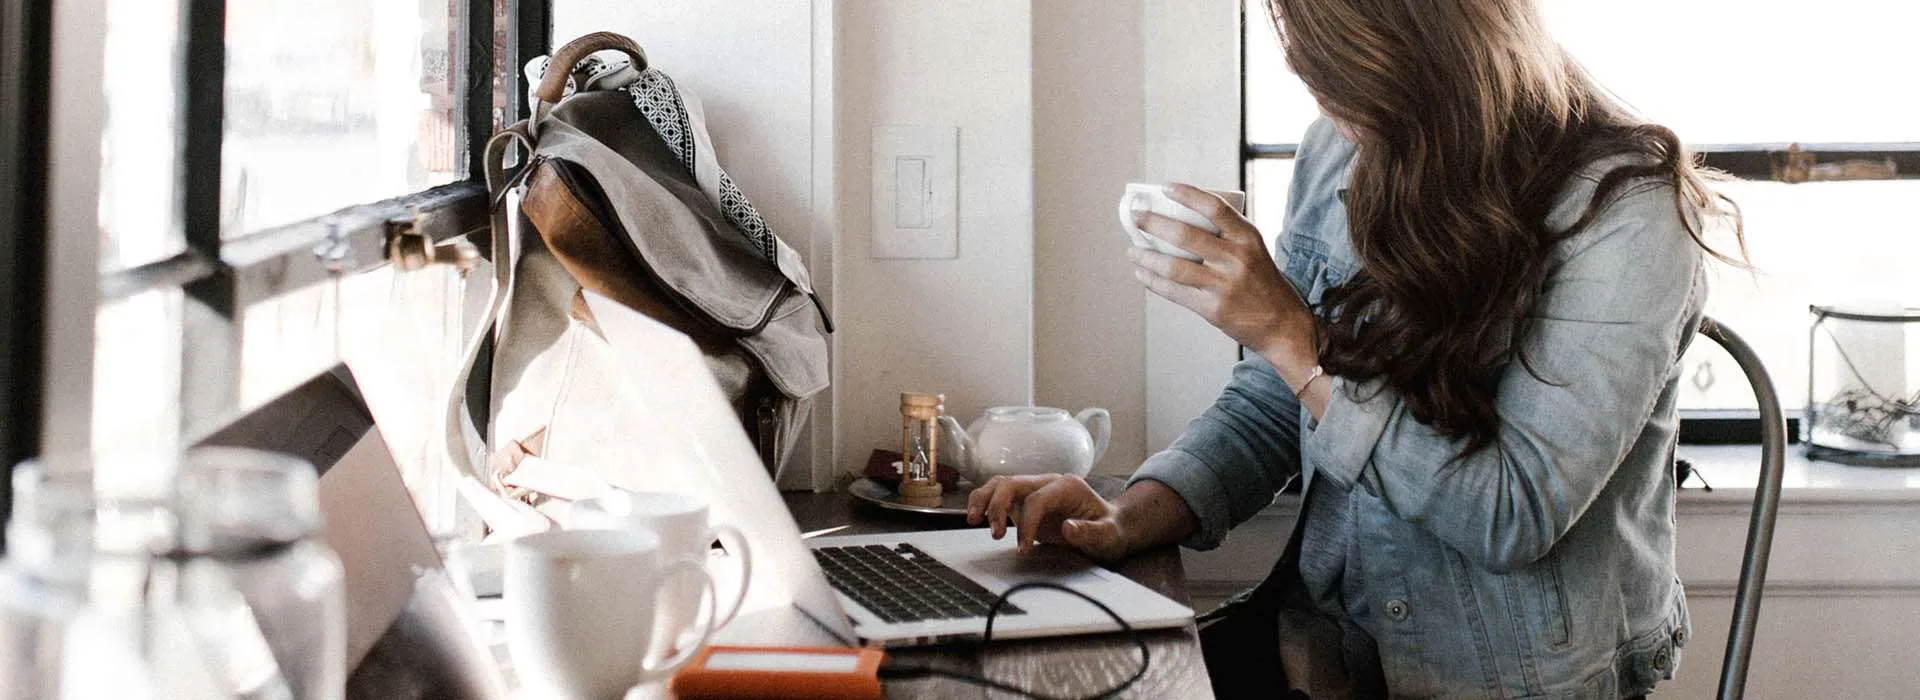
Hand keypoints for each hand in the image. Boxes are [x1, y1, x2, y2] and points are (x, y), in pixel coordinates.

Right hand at [965, 474, 1128, 561]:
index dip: (1026, 523)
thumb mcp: (1109, 535)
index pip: (1036, 499)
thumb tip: (1068, 528)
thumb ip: (1091, 532)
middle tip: (994, 534)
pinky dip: (985, 504)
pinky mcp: (1025, 501)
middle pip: (1012, 484)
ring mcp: (1035, 490)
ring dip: (984, 500)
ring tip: (972, 520)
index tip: (1023, 548)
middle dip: (997, 507)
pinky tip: (977, 518)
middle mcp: (1048, 483)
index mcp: (1067, 487)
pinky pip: (999, 495)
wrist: (1110, 526)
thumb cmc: (1110, 530)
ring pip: (1001, 484)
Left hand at [1128, 184, 1315, 358]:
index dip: (1187, 194)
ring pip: (1173, 266)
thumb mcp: (1254, 250)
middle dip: (1153, 223)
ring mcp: (1224, 284)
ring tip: (1132, 250)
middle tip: (1135, 216)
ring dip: (1146, 257)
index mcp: (1248, 237)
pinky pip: (1174, 291)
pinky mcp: (1212, 308)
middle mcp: (1236, 258)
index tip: (1165, 187)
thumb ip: (1226, 235)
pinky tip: (1142, 273)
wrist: (1282, 324)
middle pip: (1185, 235)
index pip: (1215, 207)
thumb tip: (1181, 218)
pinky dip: (1153, 281)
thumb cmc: (1262, 282)